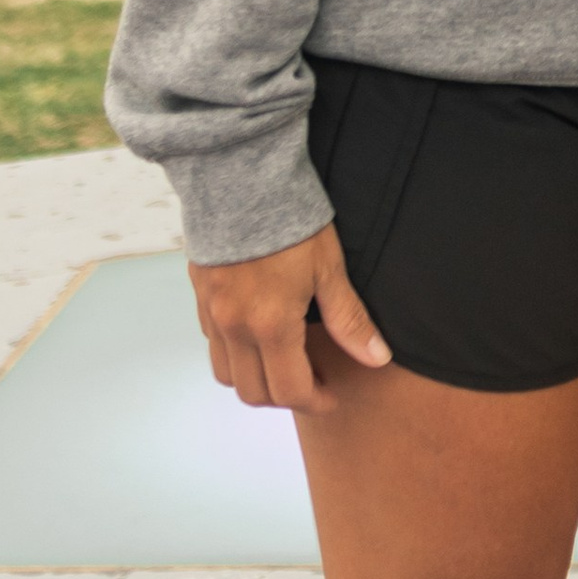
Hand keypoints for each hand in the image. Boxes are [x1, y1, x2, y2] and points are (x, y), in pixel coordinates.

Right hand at [190, 223, 391, 412]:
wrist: (242, 177)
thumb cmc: (292, 219)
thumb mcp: (329, 268)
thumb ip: (349, 320)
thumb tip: (377, 359)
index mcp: (270, 325)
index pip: (290, 389)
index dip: (315, 401)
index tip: (332, 396)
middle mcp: (234, 328)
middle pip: (253, 393)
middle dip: (285, 398)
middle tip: (313, 382)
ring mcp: (212, 314)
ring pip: (227, 374)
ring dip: (255, 380)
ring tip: (285, 364)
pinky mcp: (199, 298)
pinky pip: (213, 345)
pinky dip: (235, 355)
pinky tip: (258, 335)